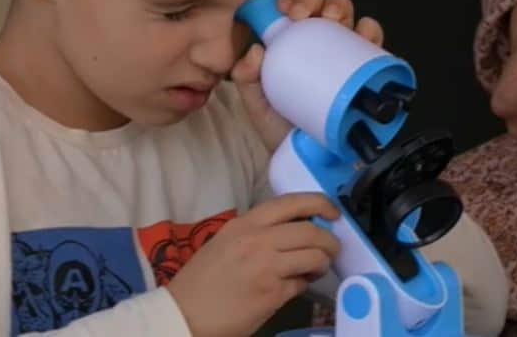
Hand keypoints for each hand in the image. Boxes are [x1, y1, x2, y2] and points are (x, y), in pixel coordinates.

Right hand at [166, 193, 341, 336]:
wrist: (184, 314)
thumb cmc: (202, 280)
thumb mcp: (225, 242)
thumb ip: (257, 233)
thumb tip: (294, 232)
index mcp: (244, 223)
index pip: (291, 202)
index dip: (320, 203)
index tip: (333, 212)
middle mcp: (257, 240)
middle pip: (311, 231)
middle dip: (330, 241)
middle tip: (332, 248)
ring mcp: (267, 267)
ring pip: (314, 256)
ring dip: (322, 263)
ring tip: (316, 269)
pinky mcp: (272, 294)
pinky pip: (302, 284)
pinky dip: (304, 284)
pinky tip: (295, 286)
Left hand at [231, 0, 384, 150]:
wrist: (309, 161)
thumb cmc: (282, 128)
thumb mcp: (255, 102)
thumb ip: (246, 77)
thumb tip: (256, 49)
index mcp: (293, 43)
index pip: (293, 9)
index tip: (286, 9)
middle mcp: (320, 43)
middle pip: (321, 5)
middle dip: (315, 0)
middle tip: (307, 15)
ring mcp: (344, 54)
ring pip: (349, 15)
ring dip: (341, 8)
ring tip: (333, 20)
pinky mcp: (366, 68)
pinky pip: (373, 40)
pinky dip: (370, 30)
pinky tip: (361, 33)